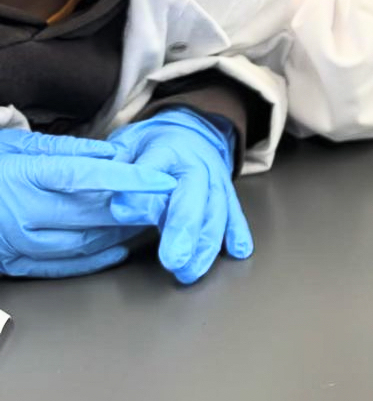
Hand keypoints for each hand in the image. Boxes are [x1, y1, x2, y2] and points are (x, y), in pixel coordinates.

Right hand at [0, 132, 176, 278]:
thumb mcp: (21, 144)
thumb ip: (68, 149)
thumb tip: (111, 154)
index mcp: (27, 174)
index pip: (88, 176)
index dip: (130, 179)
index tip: (163, 180)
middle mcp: (24, 210)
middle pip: (92, 213)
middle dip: (134, 209)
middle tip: (165, 202)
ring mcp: (19, 241)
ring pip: (83, 242)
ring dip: (119, 234)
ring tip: (146, 221)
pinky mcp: (15, 263)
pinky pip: (63, 267)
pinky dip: (95, 259)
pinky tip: (117, 249)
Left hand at [108, 109, 251, 285]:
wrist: (189, 130)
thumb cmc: (151, 144)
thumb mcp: (125, 144)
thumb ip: (115, 168)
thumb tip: (105, 193)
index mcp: (167, 148)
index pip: (152, 169)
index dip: (138, 192)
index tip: (120, 212)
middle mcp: (197, 163)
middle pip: (193, 194)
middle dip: (184, 228)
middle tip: (173, 260)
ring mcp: (215, 179)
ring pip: (216, 210)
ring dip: (206, 243)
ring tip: (192, 270)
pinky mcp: (226, 193)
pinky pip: (234, 213)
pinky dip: (237, 233)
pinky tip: (238, 251)